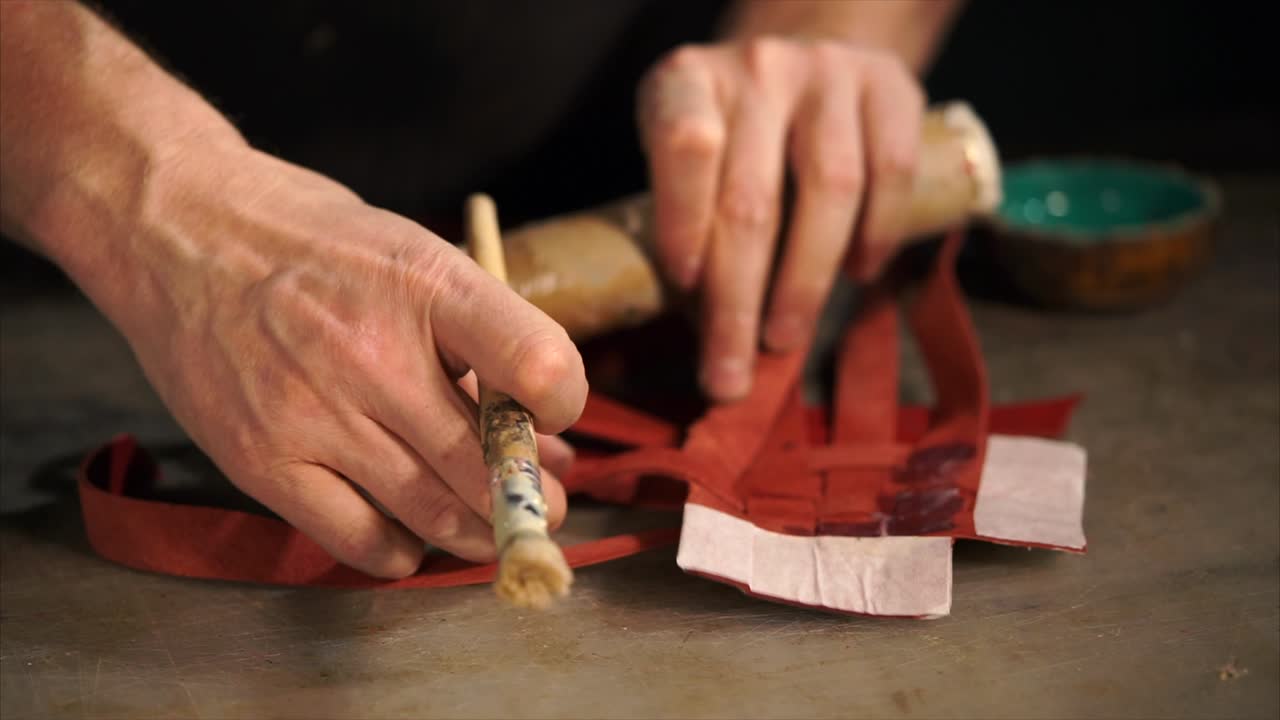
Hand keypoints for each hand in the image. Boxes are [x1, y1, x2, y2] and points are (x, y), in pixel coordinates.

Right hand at [115, 143, 586, 577]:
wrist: (178, 231)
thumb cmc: (310, 244)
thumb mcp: (410, 254)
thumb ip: (474, 332)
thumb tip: (538, 423)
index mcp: (425, 286)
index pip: (538, 362)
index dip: (566, 401)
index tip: (555, 413)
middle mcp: (372, 354)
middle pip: (487, 463)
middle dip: (534, 496)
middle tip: (547, 502)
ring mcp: (313, 414)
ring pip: (433, 512)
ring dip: (482, 532)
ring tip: (497, 527)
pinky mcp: (263, 461)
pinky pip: (357, 539)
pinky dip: (401, 552)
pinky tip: (413, 536)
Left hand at [637, 37, 924, 400]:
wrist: (806, 63)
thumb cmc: (734, 134)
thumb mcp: (687, 159)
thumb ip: (685, 227)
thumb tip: (683, 346)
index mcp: (688, 81)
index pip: (684, 147)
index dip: (685, 221)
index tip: (685, 288)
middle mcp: (757, 68)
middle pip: (752, 198)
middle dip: (738, 302)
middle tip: (730, 374)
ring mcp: (828, 72)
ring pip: (829, 188)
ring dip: (806, 282)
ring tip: (786, 339)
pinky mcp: (891, 84)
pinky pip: (891, 171)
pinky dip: (876, 234)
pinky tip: (857, 274)